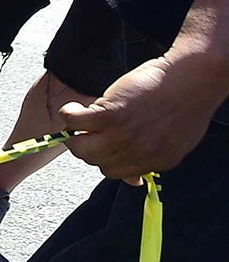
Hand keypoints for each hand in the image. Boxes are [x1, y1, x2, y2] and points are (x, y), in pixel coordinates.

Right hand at [59, 48, 228, 182]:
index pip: (113, 172)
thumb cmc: (186, 105)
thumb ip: (150, 161)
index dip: (104, 156)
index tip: (102, 142)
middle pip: (93, 161)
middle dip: (88, 145)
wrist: (192, 80)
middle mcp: (135, 153)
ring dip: (75, 132)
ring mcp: (121, 136)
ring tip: (81, 116)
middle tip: (91, 127)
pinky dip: (69, 113)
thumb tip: (134, 181)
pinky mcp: (109, 115)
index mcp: (152, 162)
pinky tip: (76, 106)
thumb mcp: (175, 144)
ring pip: (79, 146)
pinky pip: (72, 121)